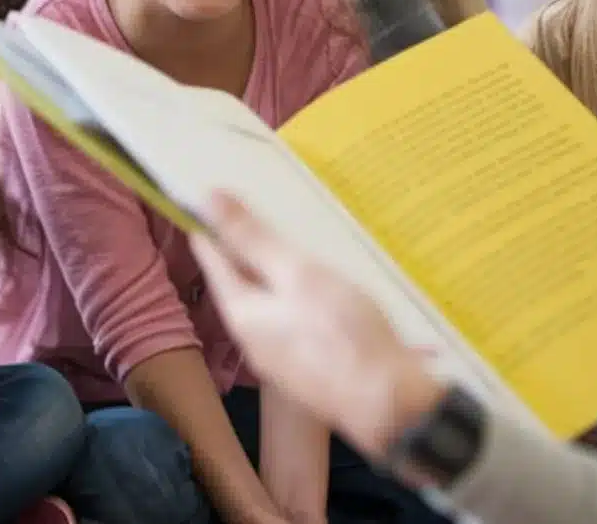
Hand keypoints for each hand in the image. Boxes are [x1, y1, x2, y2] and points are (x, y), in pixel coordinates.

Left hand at [190, 193, 441, 461]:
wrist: (388, 404)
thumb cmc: (342, 334)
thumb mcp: (298, 274)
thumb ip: (253, 239)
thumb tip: (208, 200)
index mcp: (241, 312)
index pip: (211, 257)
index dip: (209, 223)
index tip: (207, 192)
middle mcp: (252, 338)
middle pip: (239, 280)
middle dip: (241, 244)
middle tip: (249, 203)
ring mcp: (280, 357)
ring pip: (267, 301)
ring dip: (272, 270)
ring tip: (287, 237)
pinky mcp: (308, 366)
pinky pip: (290, 319)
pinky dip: (295, 294)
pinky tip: (317, 283)